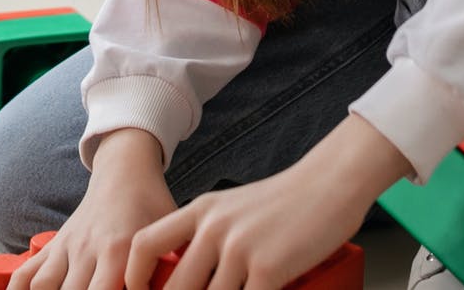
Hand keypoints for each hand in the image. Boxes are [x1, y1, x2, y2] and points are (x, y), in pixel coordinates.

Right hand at [12, 129, 175, 289]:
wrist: (126, 171)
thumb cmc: (153, 206)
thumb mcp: (169, 232)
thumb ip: (173, 266)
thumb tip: (186, 286)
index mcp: (121, 248)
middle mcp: (89, 249)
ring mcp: (67, 247)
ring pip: (45, 287)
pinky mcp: (54, 245)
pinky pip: (26, 274)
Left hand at [125, 116, 407, 289]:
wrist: (331, 183)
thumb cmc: (287, 200)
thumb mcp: (235, 207)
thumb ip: (209, 234)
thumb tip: (189, 273)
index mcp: (201, 210)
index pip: (145, 244)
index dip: (133, 276)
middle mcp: (214, 228)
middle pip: (175, 287)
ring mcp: (239, 249)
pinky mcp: (267, 269)